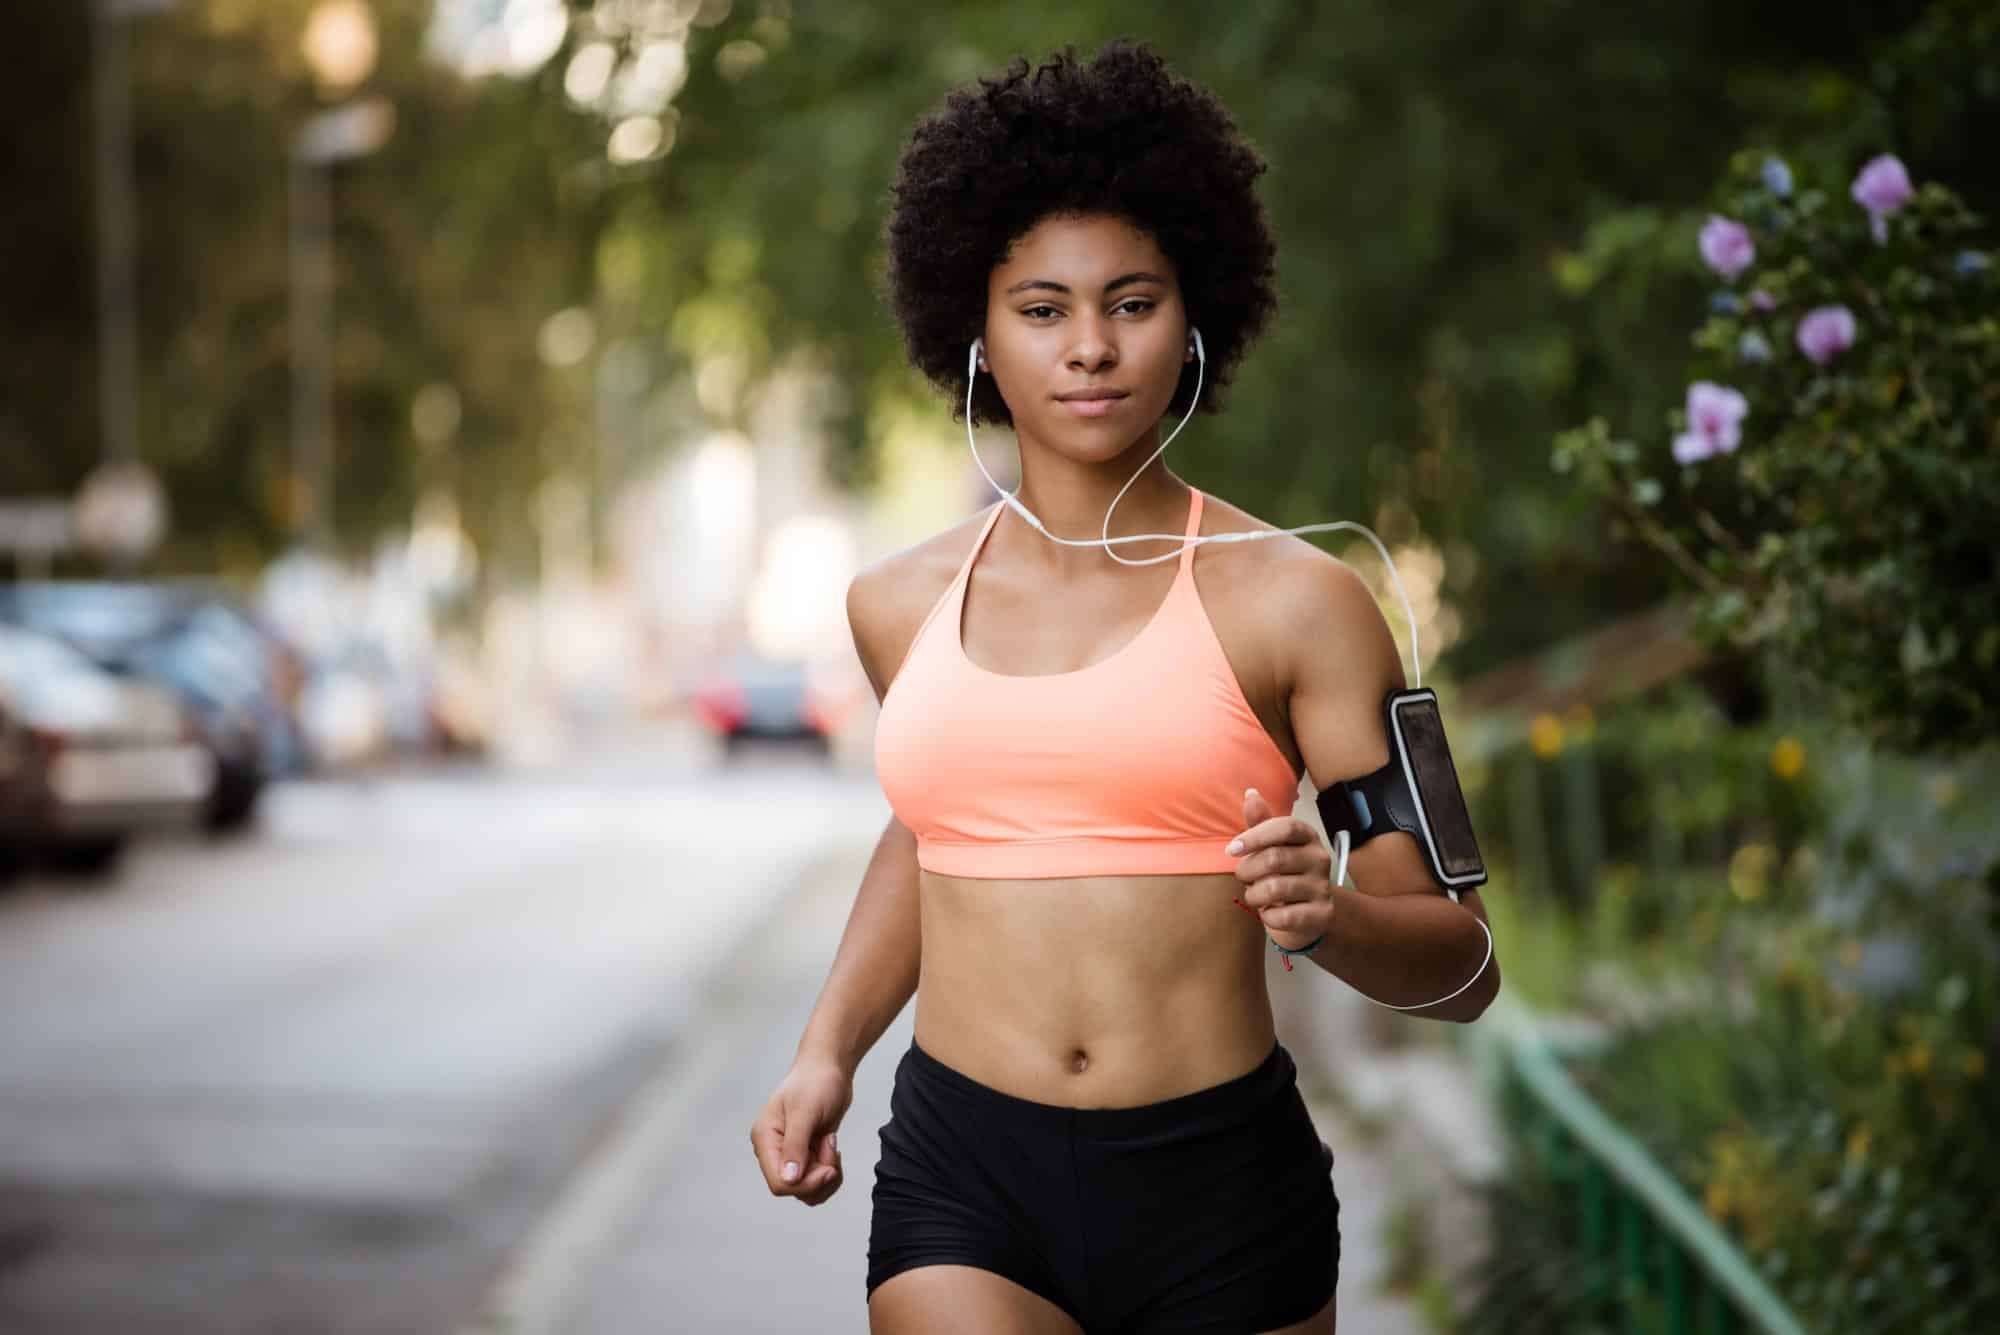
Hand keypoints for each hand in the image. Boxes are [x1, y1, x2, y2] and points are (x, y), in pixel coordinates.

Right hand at [750, 1054, 850, 1205]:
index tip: (828, 1167)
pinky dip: (831, 1170)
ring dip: (827, 1174)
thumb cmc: (815, 1082)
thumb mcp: (805, 1112)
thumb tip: (789, 1179)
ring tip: (830, 1144)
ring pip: (808, 1190)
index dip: (806, 1183)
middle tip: (831, 1148)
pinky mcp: (806, 1155)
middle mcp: (774, 1150)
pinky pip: (818, 1181)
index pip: (779, 1183)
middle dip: (820, 1176)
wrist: (830, 1068)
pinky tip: (831, 1146)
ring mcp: (790, 1155)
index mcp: (765, 1139)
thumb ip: (795, 1146)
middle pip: (795, 1189)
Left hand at [1228, 787, 1334, 953]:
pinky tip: (1270, 912)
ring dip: (1254, 895)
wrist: (1309, 913)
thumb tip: (1250, 793)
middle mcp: (1320, 858)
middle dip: (1247, 870)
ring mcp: (1323, 887)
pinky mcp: (1322, 914)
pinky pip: (1283, 916)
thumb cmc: (1284, 873)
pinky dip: (1268, 917)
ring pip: (1275, 888)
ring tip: (1255, 895)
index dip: (1255, 836)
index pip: (1285, 827)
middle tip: (1243, 876)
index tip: (1231, 849)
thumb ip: (1260, 822)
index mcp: (1307, 836)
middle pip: (1274, 858)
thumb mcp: (1272, 846)